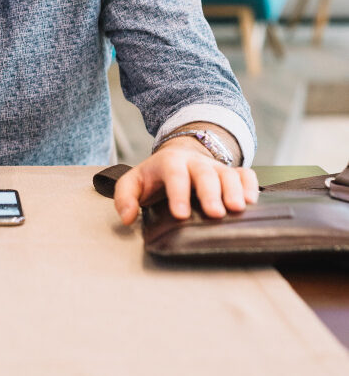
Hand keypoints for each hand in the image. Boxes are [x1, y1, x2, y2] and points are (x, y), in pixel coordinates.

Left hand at [113, 145, 258, 224]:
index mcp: (170, 163)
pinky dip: (250, 185)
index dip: (178, 194)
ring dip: (234, 190)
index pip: (174, 175)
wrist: (178, 158)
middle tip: (215, 213)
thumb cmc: (155, 177)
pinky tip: (251, 201)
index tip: (180, 215)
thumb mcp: (133, 182)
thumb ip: (125, 198)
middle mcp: (195, 162)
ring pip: (228, 173)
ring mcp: (215, 167)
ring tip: (238, 209)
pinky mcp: (231, 173)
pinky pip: (245, 174)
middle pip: (205, 173)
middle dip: (210, 192)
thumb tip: (127, 218)